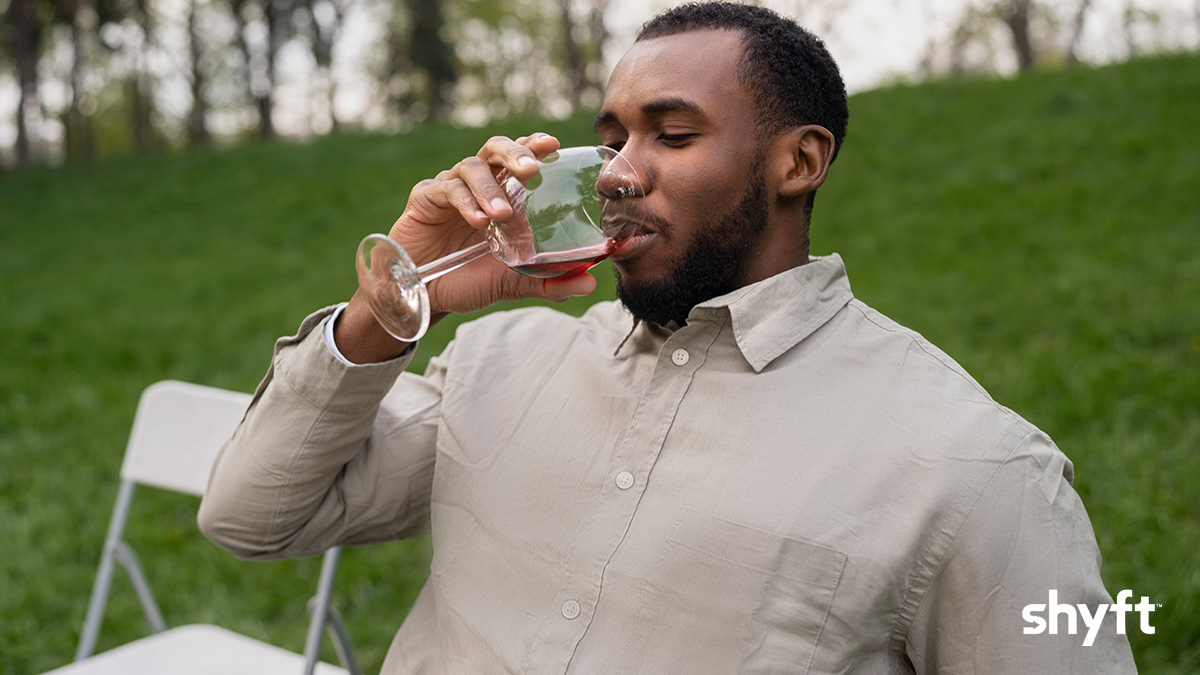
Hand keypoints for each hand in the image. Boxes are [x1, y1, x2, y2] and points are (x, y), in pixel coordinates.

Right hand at [386, 133, 596, 314]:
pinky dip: (464, 202)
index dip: (534, 146)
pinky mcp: (424, 199)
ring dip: (489, 188)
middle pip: (495, 150)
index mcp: (500, 194)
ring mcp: (449, 188)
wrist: (424, 296)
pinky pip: (445, 189)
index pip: (519, 159)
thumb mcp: (513, 284)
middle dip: (515, 153)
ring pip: (470, 167)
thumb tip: (589, 283)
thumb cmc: (468, 280)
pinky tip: (476, 221)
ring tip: (501, 214)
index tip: (553, 144)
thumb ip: (549, 282)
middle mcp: (476, 185)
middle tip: (532, 169)